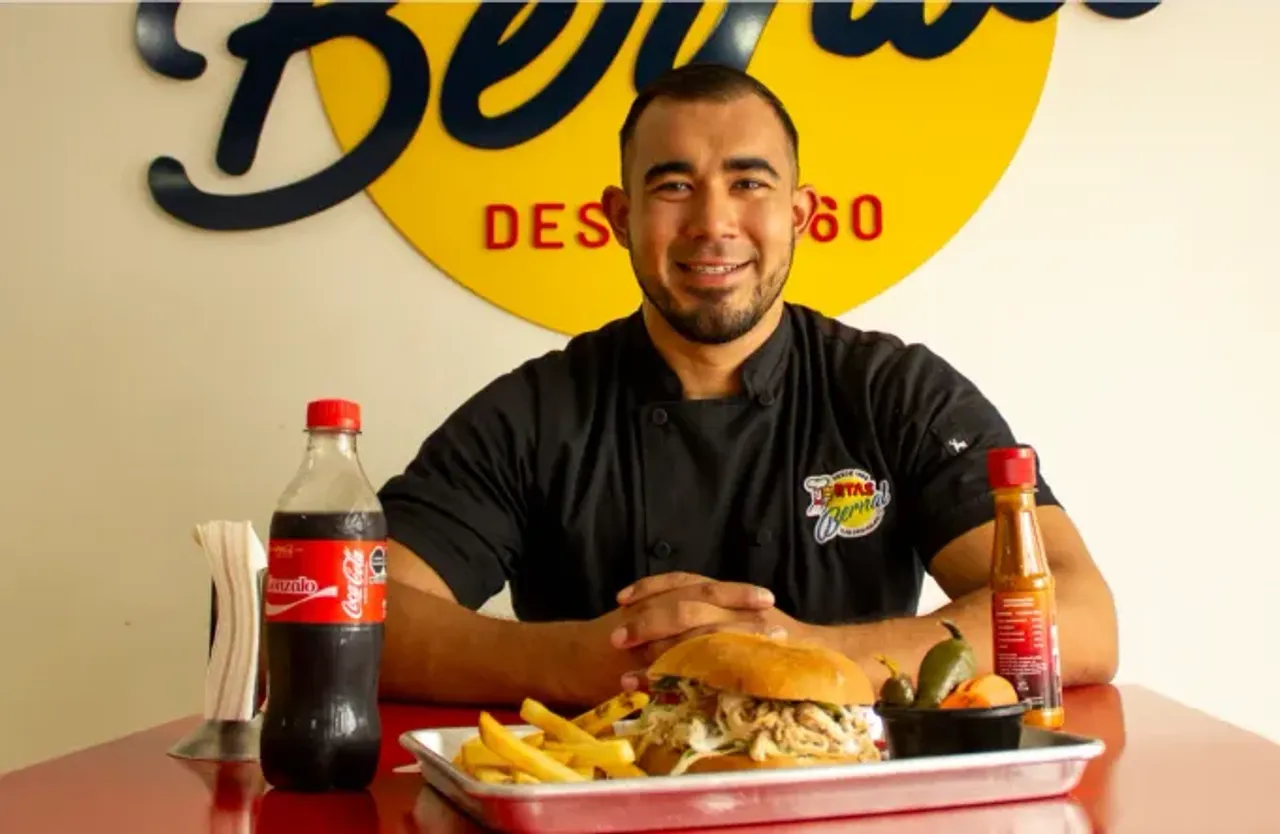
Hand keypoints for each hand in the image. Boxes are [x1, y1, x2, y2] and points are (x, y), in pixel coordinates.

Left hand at [608, 572, 807, 687]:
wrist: (834, 665)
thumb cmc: (788, 646)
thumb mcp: (753, 621)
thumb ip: (724, 615)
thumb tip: (681, 617)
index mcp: (736, 600)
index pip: (689, 583)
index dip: (653, 589)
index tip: (623, 597)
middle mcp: (739, 614)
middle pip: (684, 610)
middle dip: (646, 624)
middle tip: (616, 639)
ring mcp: (744, 640)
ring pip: (692, 643)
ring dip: (654, 662)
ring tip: (624, 681)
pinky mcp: (748, 669)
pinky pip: (706, 677)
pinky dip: (675, 685)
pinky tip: (648, 693)